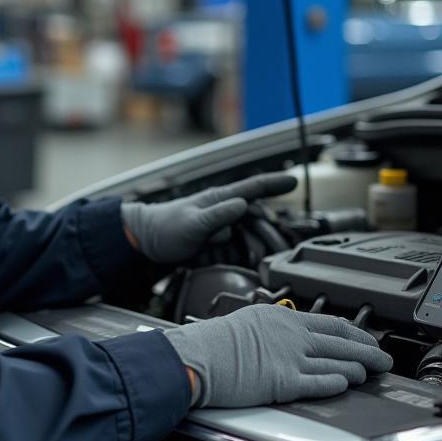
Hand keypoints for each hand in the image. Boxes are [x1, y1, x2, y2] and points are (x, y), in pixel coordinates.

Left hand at [121, 172, 296, 263]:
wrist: (146, 241)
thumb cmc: (166, 227)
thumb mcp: (193, 223)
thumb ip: (218, 215)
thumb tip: (243, 204)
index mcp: (220, 199)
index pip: (253, 187)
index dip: (275, 184)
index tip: (294, 181)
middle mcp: (224, 210)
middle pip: (256, 216)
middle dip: (262, 229)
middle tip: (263, 242)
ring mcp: (221, 225)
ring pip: (247, 234)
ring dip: (245, 245)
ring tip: (227, 251)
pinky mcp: (216, 241)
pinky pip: (235, 248)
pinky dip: (234, 254)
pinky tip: (223, 258)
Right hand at [163, 304, 391, 407]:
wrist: (197, 356)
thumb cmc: (212, 342)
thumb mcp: (247, 322)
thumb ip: (272, 330)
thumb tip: (285, 336)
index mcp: (282, 318)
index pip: (328, 321)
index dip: (353, 331)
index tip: (365, 336)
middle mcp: (291, 335)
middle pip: (340, 341)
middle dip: (367, 350)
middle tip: (383, 357)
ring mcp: (289, 358)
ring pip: (335, 361)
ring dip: (357, 367)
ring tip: (372, 372)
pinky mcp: (284, 382)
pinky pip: (318, 383)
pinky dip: (336, 382)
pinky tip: (348, 383)